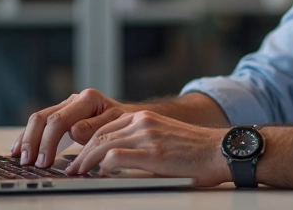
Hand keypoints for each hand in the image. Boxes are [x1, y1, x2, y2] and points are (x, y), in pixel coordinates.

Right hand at [10, 88, 134, 168]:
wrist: (131, 117)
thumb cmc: (125, 122)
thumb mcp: (116, 124)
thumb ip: (96, 128)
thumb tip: (74, 131)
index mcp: (88, 99)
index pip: (59, 120)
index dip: (48, 142)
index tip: (44, 161)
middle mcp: (75, 99)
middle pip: (44, 117)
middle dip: (33, 140)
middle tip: (28, 161)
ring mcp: (67, 106)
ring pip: (38, 119)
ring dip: (26, 139)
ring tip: (19, 157)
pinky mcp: (62, 114)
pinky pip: (41, 124)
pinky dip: (28, 136)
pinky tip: (18, 148)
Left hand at [65, 110, 230, 186]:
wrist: (221, 150)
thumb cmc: (196, 151)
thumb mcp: (164, 137)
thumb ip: (142, 142)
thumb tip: (116, 161)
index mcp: (144, 117)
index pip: (105, 127)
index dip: (87, 144)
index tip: (79, 158)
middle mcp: (142, 121)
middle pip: (99, 135)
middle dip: (81, 154)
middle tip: (71, 169)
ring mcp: (147, 135)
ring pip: (102, 145)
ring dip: (85, 162)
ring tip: (77, 174)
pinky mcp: (152, 152)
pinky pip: (115, 156)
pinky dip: (102, 166)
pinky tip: (99, 175)